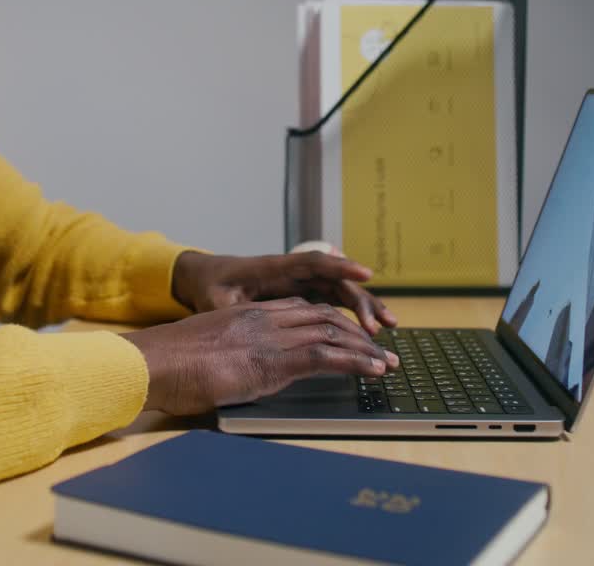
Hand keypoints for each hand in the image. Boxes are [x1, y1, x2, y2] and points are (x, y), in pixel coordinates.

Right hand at [121, 297, 399, 414]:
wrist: (150, 363)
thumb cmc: (166, 367)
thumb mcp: (205, 356)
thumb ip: (229, 358)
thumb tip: (237, 375)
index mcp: (246, 315)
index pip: (300, 310)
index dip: (329, 322)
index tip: (349, 336)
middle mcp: (262, 318)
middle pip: (322, 316)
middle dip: (355, 332)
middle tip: (380, 350)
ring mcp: (268, 335)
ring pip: (331, 331)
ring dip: (364, 348)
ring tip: (387, 363)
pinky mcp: (271, 358)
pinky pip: (325, 355)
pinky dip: (356, 361)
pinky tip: (373, 370)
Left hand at [171, 251, 398, 334]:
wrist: (206, 278)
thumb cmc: (211, 288)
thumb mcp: (217, 301)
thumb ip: (233, 310)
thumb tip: (247, 318)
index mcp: (274, 268)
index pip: (313, 262)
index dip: (340, 266)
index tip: (365, 273)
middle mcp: (293, 273)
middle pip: (335, 281)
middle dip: (360, 300)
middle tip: (378, 324)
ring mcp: (300, 283)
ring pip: (339, 292)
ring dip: (363, 307)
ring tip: (387, 326)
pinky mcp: (302, 295)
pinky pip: (333, 301)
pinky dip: (352, 314)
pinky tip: (370, 330)